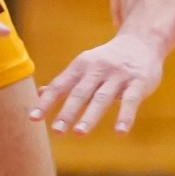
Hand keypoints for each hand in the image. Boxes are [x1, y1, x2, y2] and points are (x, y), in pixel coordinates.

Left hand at [29, 33, 164, 134]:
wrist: (141, 42)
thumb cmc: (107, 60)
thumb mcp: (85, 66)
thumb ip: (66, 82)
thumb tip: (40, 94)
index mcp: (80, 66)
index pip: (60, 85)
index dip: (46, 102)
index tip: (33, 118)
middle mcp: (97, 69)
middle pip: (79, 93)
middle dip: (67, 112)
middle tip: (56, 131)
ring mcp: (118, 75)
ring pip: (102, 97)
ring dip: (90, 116)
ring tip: (78, 133)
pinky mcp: (138, 82)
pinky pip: (131, 100)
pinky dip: (125, 116)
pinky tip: (119, 132)